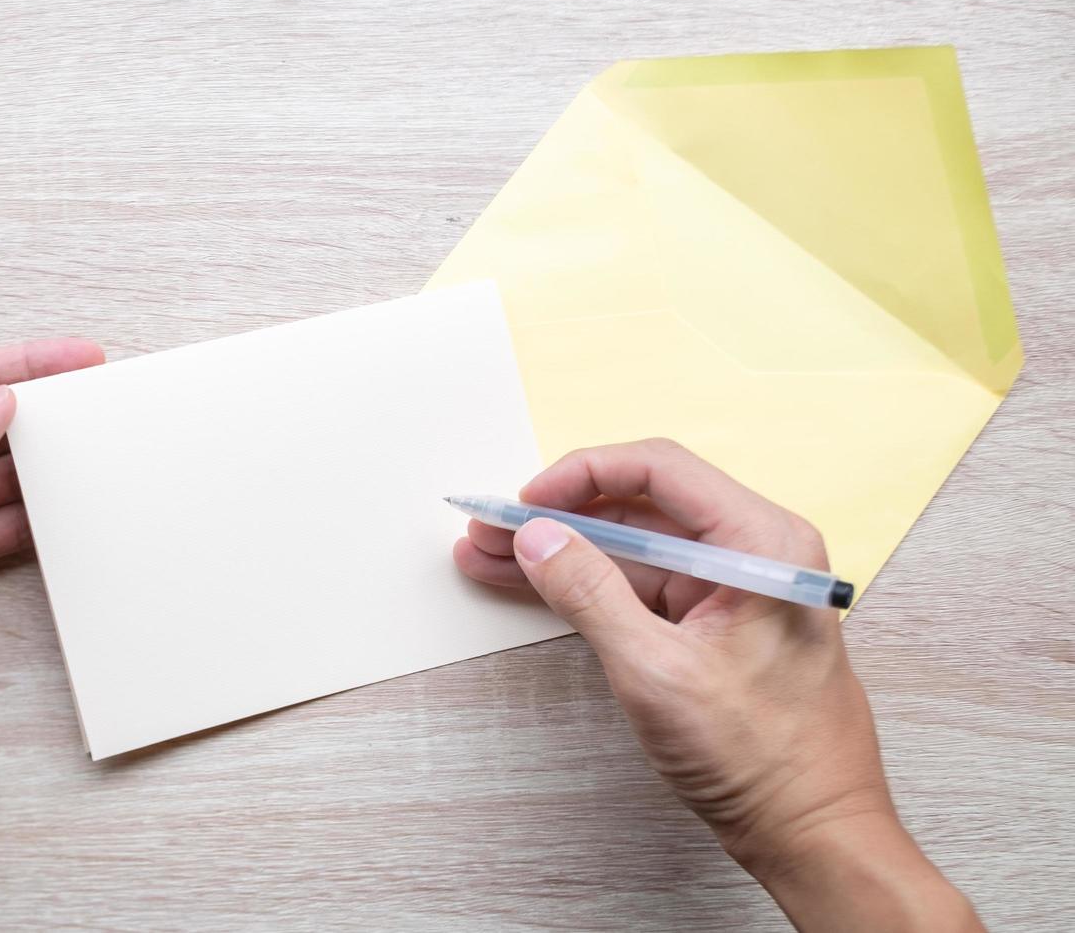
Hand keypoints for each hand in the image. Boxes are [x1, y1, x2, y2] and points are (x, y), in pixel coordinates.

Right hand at [454, 439, 979, 930]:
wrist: (813, 835)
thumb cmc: (764, 761)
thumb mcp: (657, 673)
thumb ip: (591, 595)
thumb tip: (538, 539)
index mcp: (762, 542)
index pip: (660, 469)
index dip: (582, 475)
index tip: (526, 501)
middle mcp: (754, 551)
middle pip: (641, 505)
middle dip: (559, 516)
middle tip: (493, 527)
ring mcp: (734, 588)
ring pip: (634, 548)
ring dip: (563, 552)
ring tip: (491, 555)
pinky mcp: (715, 623)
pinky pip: (643, 586)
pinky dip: (588, 586)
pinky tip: (533, 584)